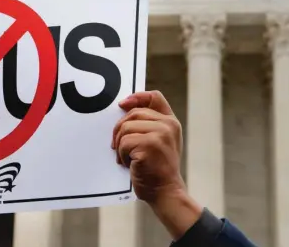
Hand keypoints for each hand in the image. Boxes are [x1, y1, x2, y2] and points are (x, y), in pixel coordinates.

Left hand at [112, 90, 201, 238]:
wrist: (165, 191)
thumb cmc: (156, 168)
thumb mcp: (159, 141)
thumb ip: (148, 124)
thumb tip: (123, 107)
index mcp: (171, 122)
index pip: (154, 97)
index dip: (136, 97)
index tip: (122, 104)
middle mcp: (168, 125)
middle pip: (133, 113)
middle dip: (119, 128)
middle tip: (118, 146)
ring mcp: (160, 134)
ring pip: (126, 127)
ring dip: (120, 144)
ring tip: (126, 157)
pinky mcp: (150, 145)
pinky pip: (124, 142)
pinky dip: (121, 154)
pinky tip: (128, 163)